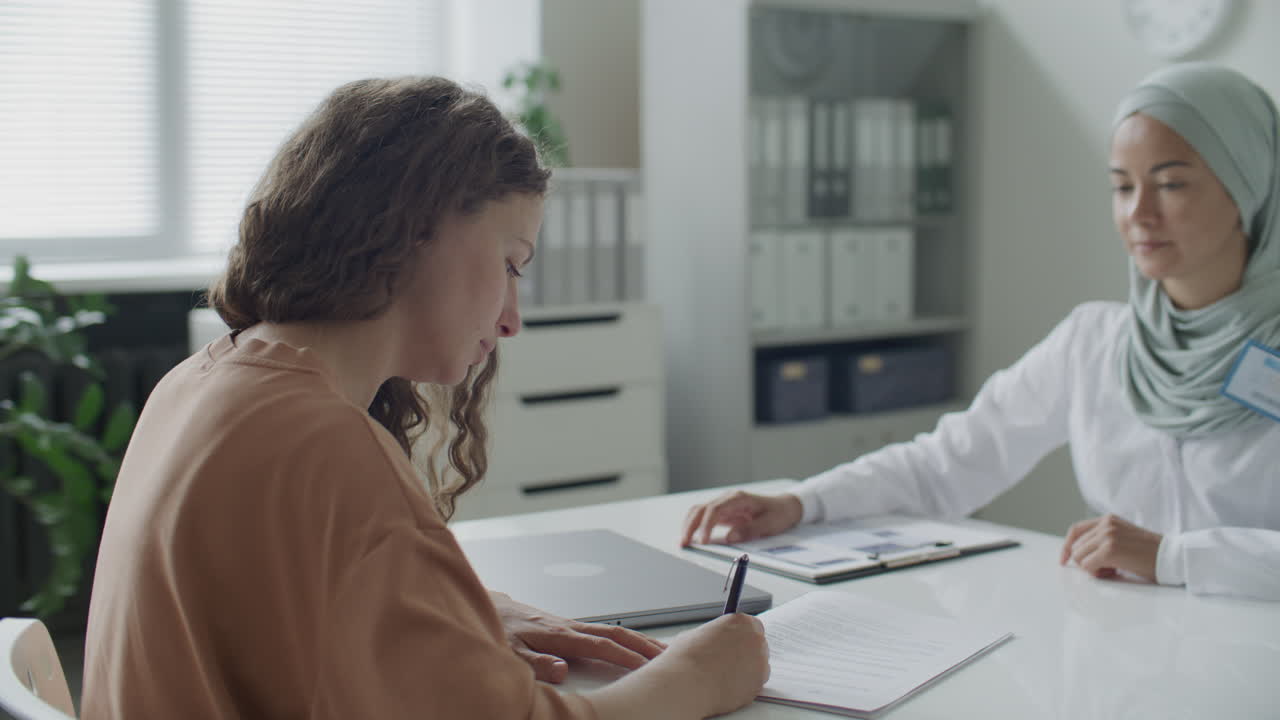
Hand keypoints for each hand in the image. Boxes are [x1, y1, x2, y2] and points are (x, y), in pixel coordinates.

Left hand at [490, 591, 665, 683]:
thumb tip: (562, 671)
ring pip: (612, 631)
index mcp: (559, 634)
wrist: (487, 607)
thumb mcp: (510, 651)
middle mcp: (569, 627)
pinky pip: (602, 632)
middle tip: (668, 656)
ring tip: (659, 650)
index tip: (647, 665)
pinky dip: (622, 637)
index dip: (624, 656)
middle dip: (642, 644)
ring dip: (636, 640)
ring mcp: (569, 625)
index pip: (600, 646)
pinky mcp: (566, 627)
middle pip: (615, 634)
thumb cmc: (498, 628)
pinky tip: (628, 644)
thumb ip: (535, 662)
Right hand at [648, 613, 769, 717]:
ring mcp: (760, 662)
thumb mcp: (697, 635)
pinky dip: (744, 686)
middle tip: (729, 661)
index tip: (735, 642)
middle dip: (746, 652)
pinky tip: (727, 687)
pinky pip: (755, 683)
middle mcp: (755, 639)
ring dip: (746, 669)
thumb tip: (713, 642)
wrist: (688, 684)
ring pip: (758, 665)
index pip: (751, 625)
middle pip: (757, 644)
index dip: (741, 635)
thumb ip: (714, 636)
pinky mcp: (759, 684)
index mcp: (741, 621)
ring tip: (723, 676)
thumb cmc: (687, 658)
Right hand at [680, 490, 803, 546]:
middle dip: (690, 526)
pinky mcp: (724, 513)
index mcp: (738, 499)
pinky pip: (705, 517)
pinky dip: (696, 526)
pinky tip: (692, 537)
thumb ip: (750, 530)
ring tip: (684, 542)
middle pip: (701, 509)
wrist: (786, 506)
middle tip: (684, 543)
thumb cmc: (779, 513)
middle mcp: (728, 499)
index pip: (715, 509)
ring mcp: (724, 505)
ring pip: (699, 512)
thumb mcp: (769, 524)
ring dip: (689, 525)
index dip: (706, 525)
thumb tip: (730, 538)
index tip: (702, 540)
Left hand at [1060, 514, 1162, 581]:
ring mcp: (1107, 535)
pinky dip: (1096, 573)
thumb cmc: (1150, 553)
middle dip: (1086, 562)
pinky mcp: (1110, 549)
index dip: (1066, 547)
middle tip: (1107, 569)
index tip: (1063, 561)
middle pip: (1076, 547)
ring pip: (1079, 557)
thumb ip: (1103, 540)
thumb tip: (1078, 555)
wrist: (1172, 557)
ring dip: (1092, 568)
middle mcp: (1106, 524)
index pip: (1076, 530)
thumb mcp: (1123, 537)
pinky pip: (1087, 566)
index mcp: (1108, 519)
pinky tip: (1114, 572)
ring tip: (1113, 569)